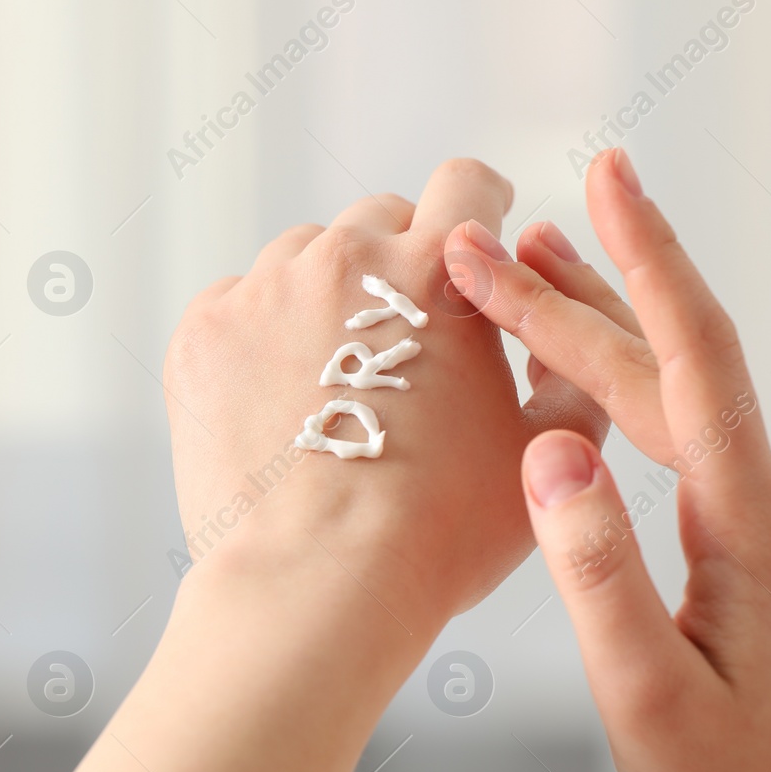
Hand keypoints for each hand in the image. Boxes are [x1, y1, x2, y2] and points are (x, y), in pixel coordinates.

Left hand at [163, 158, 604, 634]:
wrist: (316, 586)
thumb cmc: (437, 533)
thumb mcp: (544, 449)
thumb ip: (565, 363)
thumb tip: (559, 317)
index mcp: (438, 272)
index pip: (466, 185)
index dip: (476, 212)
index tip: (468, 245)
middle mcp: (345, 258)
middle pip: (379, 220)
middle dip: (398, 266)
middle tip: (403, 346)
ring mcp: (263, 289)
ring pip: (303, 258)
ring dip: (324, 298)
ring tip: (334, 384)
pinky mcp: (204, 332)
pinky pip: (238, 301)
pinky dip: (259, 336)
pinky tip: (279, 401)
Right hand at [445, 149, 770, 771]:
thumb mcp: (647, 697)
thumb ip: (598, 570)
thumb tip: (549, 450)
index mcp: (754, 525)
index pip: (694, 361)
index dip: (644, 262)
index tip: (604, 178)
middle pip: (671, 369)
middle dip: (573, 300)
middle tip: (483, 247)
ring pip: (681, 397)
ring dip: (605, 330)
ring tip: (533, 264)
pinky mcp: (765, 537)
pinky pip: (691, 437)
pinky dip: (627, 390)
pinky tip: (585, 379)